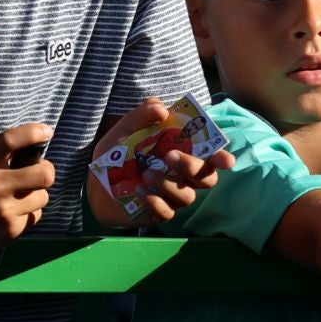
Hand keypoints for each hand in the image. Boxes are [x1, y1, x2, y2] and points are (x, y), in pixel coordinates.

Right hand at [0, 123, 58, 248]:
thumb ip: (5, 150)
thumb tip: (41, 137)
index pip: (11, 140)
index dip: (33, 133)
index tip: (47, 131)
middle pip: (44, 175)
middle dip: (46, 171)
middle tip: (40, 171)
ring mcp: (1, 212)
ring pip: (42, 197)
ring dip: (35, 194)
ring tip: (17, 195)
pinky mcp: (8, 231)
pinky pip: (35, 216)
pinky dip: (26, 212)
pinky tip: (9, 212)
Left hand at [90, 98, 234, 225]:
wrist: (95, 180)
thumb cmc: (119, 152)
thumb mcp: (128, 127)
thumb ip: (144, 112)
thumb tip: (162, 109)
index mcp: (184, 153)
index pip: (212, 157)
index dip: (222, 158)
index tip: (225, 159)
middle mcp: (184, 176)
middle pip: (206, 178)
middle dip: (192, 166)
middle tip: (170, 156)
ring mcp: (173, 196)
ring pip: (187, 196)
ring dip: (168, 183)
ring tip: (146, 173)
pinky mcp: (159, 212)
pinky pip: (167, 212)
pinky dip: (156, 202)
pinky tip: (140, 191)